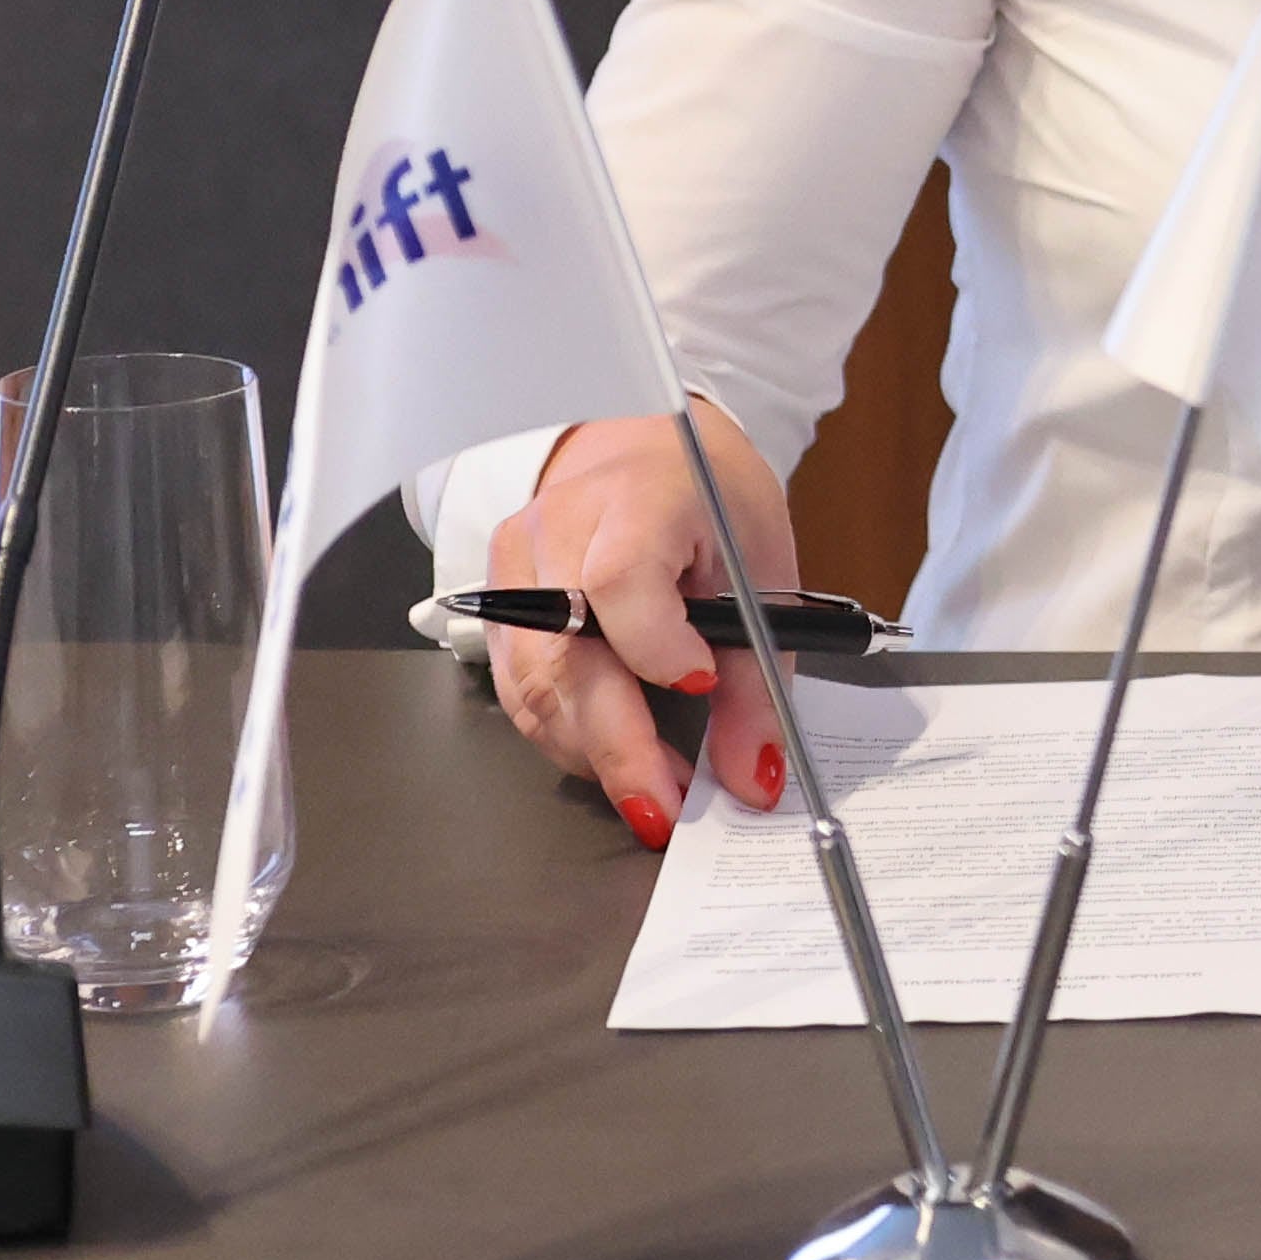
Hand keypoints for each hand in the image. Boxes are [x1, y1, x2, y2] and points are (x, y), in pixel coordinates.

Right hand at [487, 405, 802, 849]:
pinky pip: (520, 689)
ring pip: (534, 687)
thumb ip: (757, 679)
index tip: (703, 684)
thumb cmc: (712, 500)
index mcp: (637, 498)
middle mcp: (559, 528)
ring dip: (592, 755)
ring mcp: (515, 565)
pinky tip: (614, 755)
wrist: (649, 452)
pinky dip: (567, 734)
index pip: (620, 580)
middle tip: (671, 807)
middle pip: (565, 655)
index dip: (657, 645)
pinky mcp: (496, 602)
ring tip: (655, 794)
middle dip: (620, 747)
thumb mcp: (764, 570)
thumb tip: (754, 778)